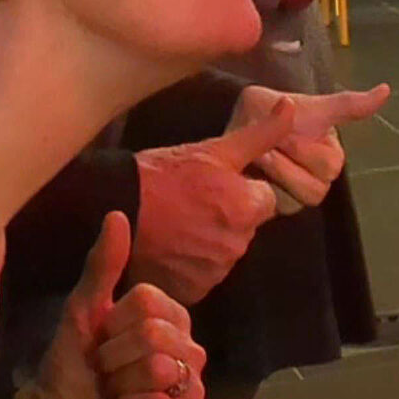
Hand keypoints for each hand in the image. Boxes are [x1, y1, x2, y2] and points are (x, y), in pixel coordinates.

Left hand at [28, 212, 206, 398]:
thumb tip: (117, 214)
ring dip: (121, 385)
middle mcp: (187, 347)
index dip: (114, 325)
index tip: (102, 340)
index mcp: (168, 317)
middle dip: (114, 357)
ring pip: (160, 369)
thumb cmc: (72, 365)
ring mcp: (191, 383)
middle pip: (155, 336)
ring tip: (115, 393)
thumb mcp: (82, 311)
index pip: (149, 302)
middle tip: (106, 371)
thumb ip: (102, 266)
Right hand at [129, 100, 298, 302]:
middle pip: (245, 228)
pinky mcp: (190, 290)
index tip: (215, 186)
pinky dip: (189, 266)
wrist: (108, 206)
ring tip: (177, 224)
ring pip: (223, 253)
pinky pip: (201, 277)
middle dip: (227, 217)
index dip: (242, 191)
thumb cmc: (160, 175)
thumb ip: (260, 134)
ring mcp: (213, 271)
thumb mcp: (213, 149)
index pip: (263, 201)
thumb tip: (290, 107)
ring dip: (208, 242)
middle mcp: (237, 244)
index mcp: (247, 208)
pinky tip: (169, 247)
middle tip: (192, 204)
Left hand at [228, 84, 392, 214]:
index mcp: (332, 155)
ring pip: (300, 199)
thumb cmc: (276, 112)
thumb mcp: (311, 105)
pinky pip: (280, 207)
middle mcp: (321, 178)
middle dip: (286, 159)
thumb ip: (349, 104)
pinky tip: (253, 173)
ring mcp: (301, 195)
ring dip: (273, 173)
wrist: (240, 128)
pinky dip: (263, 189)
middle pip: (317, 185)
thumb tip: (387, 89)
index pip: (329, 164)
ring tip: (257, 155)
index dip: (302, 149)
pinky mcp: (280, 207)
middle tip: (267, 141)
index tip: (285, 136)